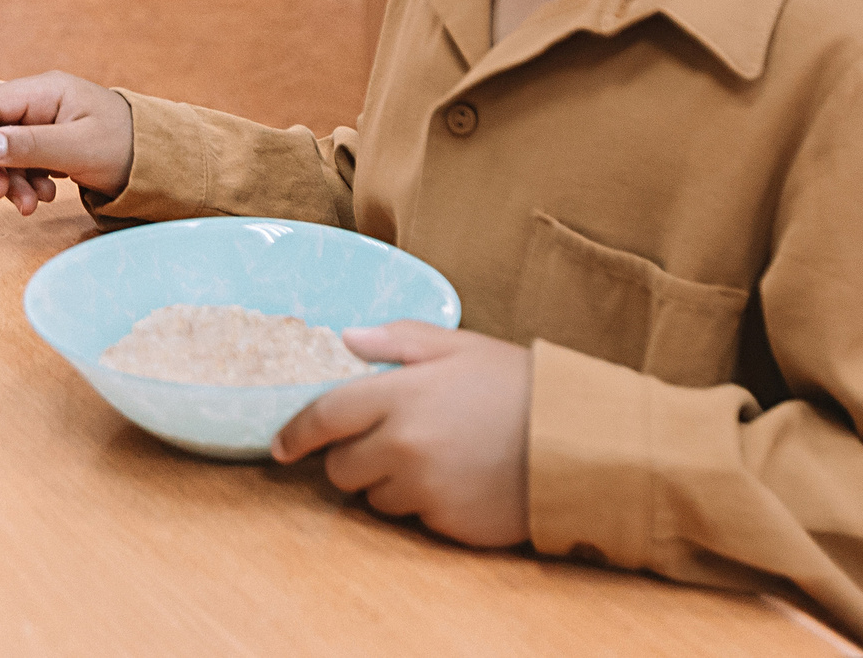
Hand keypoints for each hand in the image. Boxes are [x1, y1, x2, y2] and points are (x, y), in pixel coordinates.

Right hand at [0, 72, 133, 214]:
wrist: (162, 162)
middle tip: (2, 197)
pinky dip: (27, 182)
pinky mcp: (52, 144)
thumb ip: (31, 146)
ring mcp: (47, 124)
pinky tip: (47, 194)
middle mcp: (43, 103)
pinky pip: (24, 162)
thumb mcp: (78, 149)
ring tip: (33, 204)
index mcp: (48, 91)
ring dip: (12, 181)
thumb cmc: (128, 146)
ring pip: (7, 151)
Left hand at [271, 322, 530, 549]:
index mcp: (400, 395)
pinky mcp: (448, 525)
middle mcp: (404, 446)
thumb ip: (399, 338)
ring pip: (375, 499)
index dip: (296, 433)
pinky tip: (457, 482)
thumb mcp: (460, 346)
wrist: (581, 443)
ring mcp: (425, 490)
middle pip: (341, 468)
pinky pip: (413, 520)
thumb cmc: (519, 386)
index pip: (325, 416)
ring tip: (434, 459)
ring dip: (388, 484)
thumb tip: (346, 337)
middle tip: (387, 442)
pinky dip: (423, 505)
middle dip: (352, 458)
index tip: (281, 446)